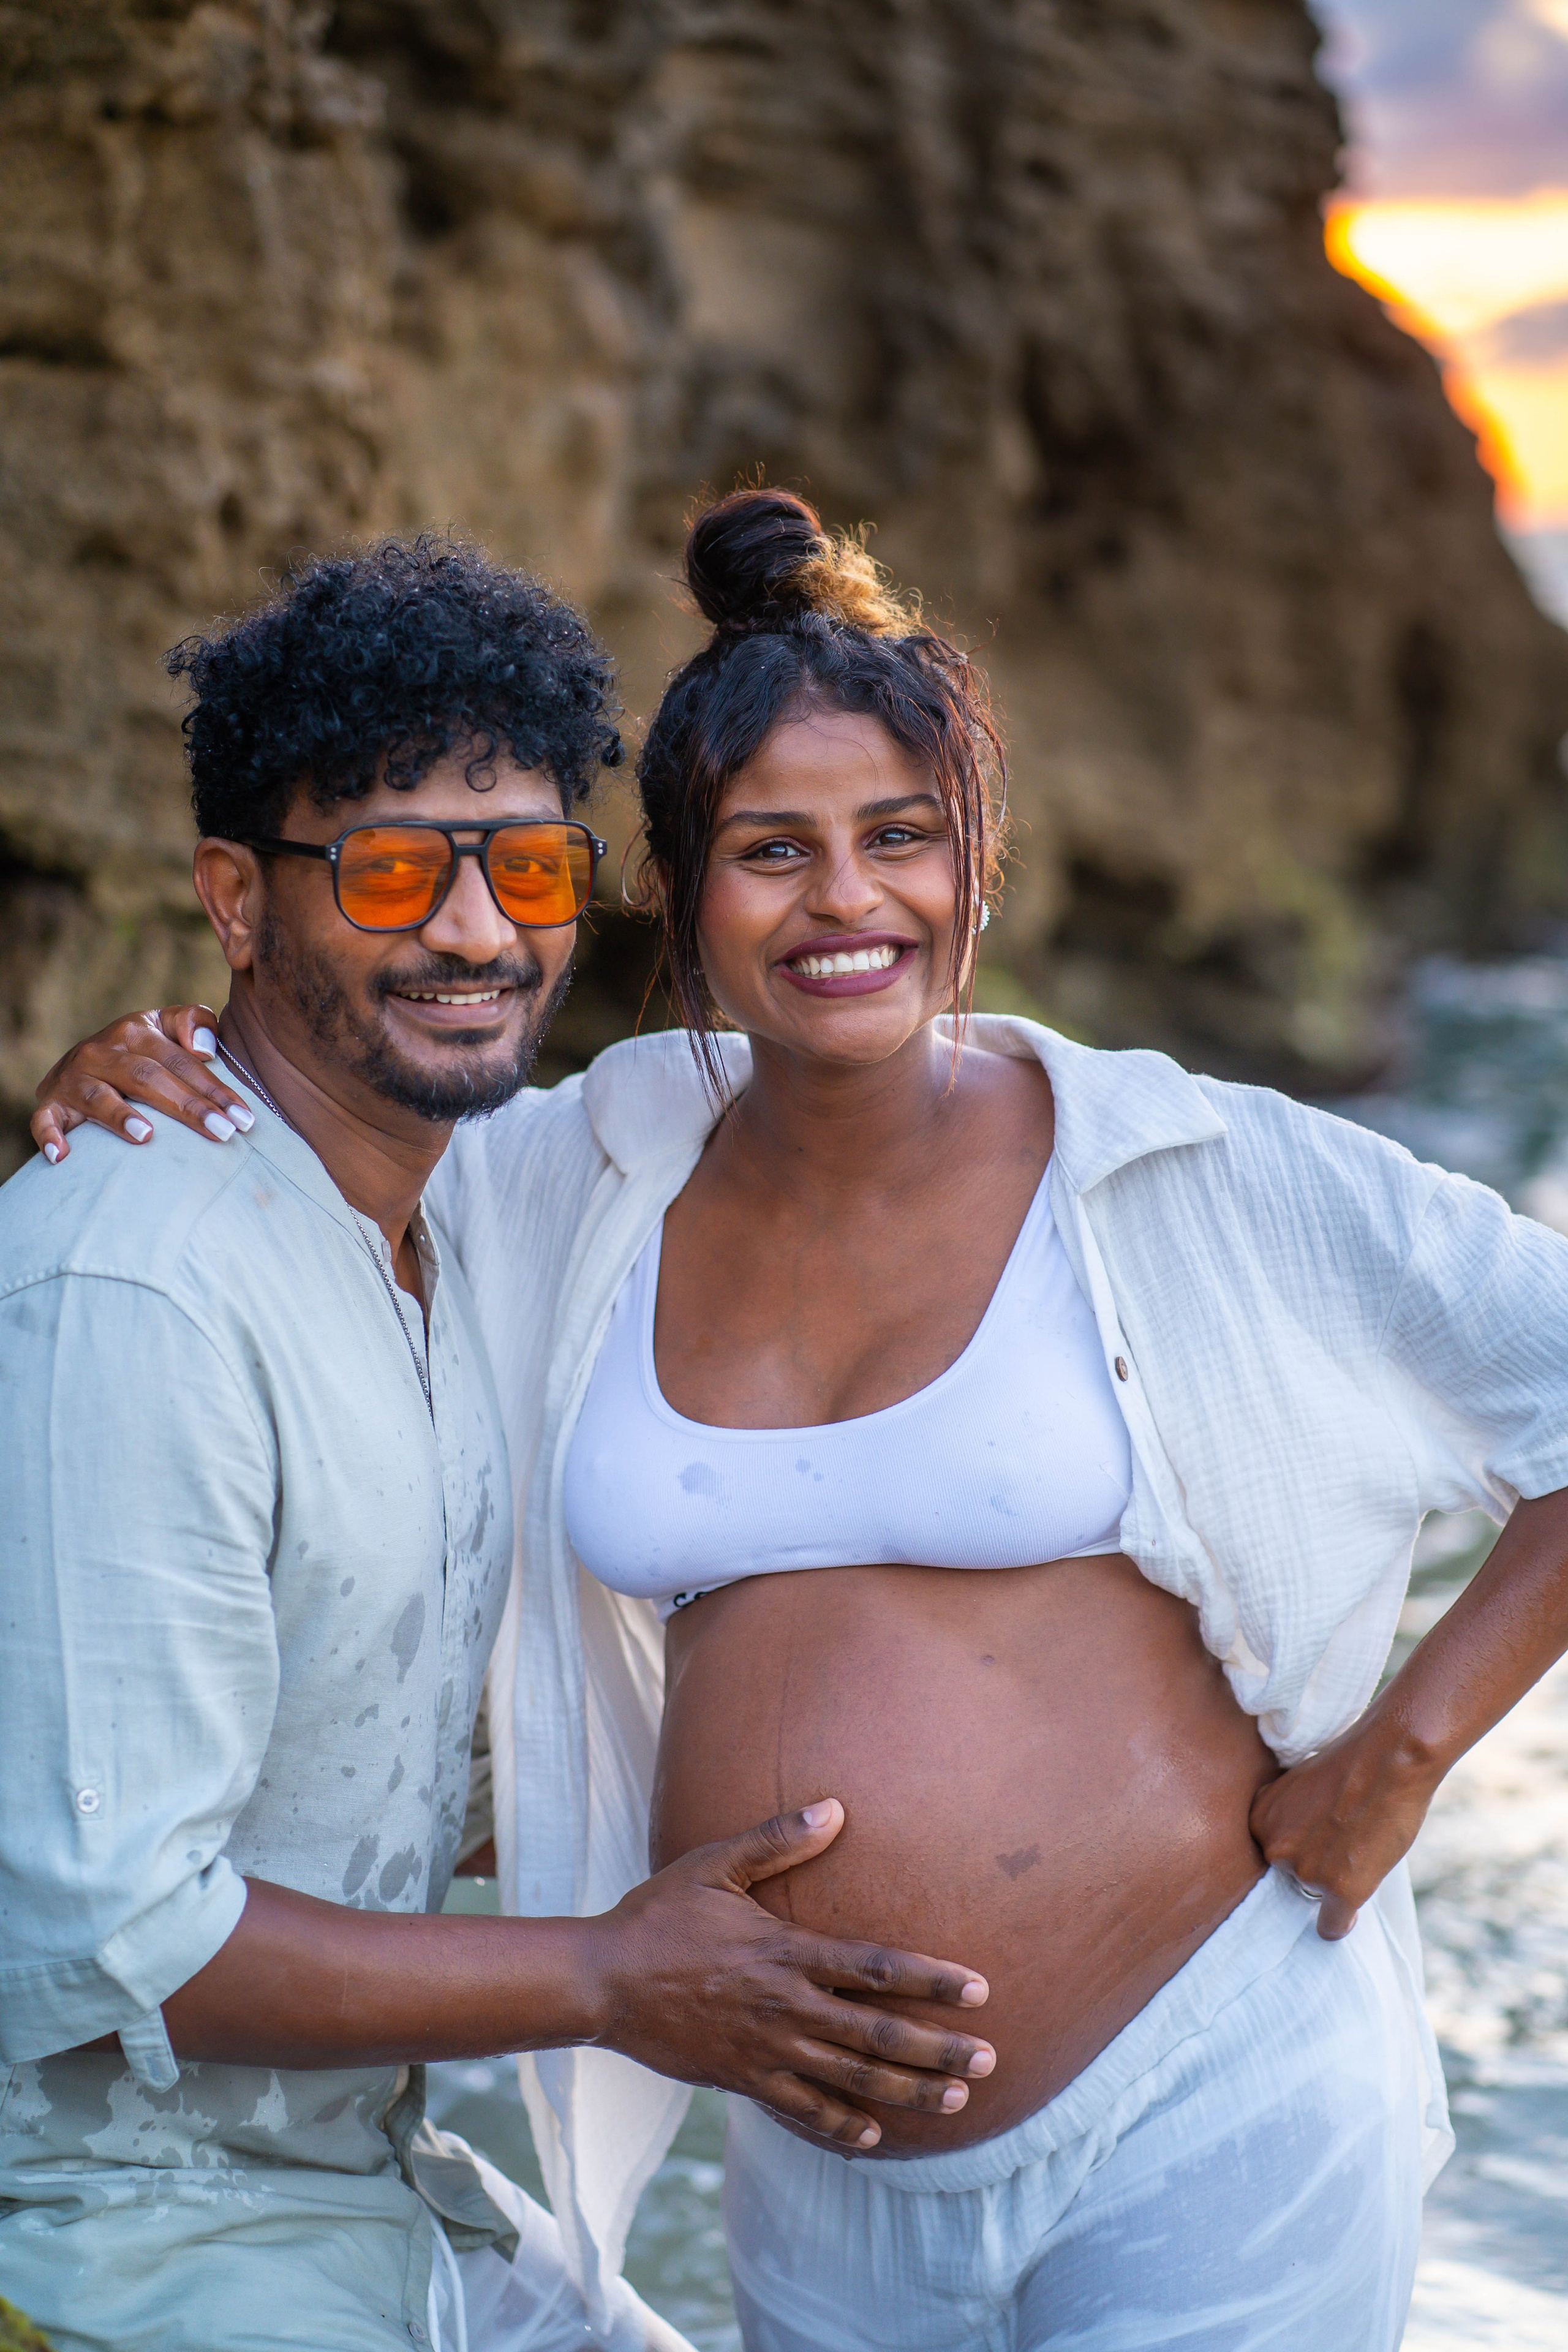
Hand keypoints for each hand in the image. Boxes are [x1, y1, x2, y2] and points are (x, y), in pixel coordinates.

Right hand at [32, 1003, 251, 1162]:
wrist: (79, 1063)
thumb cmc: (140, 1051)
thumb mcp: (166, 1027)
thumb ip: (193, 1023)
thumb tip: (204, 1048)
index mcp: (136, 1030)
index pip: (182, 1061)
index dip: (216, 1089)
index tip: (245, 1118)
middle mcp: (102, 1051)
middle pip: (148, 1078)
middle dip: (188, 1106)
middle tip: (223, 1133)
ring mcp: (74, 1078)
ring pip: (98, 1097)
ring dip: (120, 1117)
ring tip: (147, 1137)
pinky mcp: (51, 1103)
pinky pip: (44, 1119)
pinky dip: (50, 1136)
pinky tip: (63, 1156)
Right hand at [584, 1799, 993, 2149]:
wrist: (602, 1980)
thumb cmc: (660, 1914)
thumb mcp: (715, 1865)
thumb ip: (777, 1840)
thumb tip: (835, 1807)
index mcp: (786, 1952)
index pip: (876, 1969)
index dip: (931, 1979)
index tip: (980, 1990)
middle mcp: (786, 2006)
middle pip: (877, 2034)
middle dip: (937, 2049)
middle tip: (989, 2061)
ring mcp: (766, 2049)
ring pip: (851, 2078)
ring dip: (906, 2090)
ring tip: (956, 2100)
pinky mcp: (743, 2079)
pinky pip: (801, 2109)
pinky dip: (840, 2125)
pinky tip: (873, 2136)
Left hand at [1248, 1715, 1440, 1939]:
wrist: (1389, 1758)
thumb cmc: (1351, 1763)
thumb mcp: (1300, 1785)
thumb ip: (1290, 1818)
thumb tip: (1299, 1845)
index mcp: (1259, 1819)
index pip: (1273, 1849)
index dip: (1299, 1844)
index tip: (1317, 1838)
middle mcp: (1274, 1848)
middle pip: (1291, 1873)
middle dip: (1314, 1861)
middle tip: (1344, 1836)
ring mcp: (1306, 1871)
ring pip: (1316, 1893)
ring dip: (1335, 1879)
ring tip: (1361, 1844)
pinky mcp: (1340, 1888)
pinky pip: (1330, 1925)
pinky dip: (1338, 1925)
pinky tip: (1344, 1921)